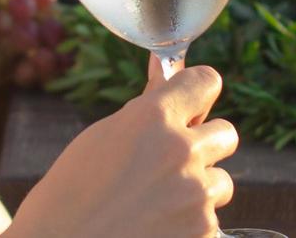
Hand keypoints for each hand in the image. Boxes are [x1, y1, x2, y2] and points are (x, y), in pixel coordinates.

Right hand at [5, 66, 237, 237]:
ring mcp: (195, 195)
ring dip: (199, 191)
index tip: (191, 104)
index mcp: (152, 117)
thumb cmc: (70, 193)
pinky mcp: (204, 233)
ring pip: (221, 182)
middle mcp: (181, 150)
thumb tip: (165, 73)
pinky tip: (157, 230)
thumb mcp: (103, 138)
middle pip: (226, 133)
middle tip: (173, 164)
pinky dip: (191, 226)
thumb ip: (145, 112)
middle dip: (205, 146)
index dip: (199, 92)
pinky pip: (212, 221)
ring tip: (157, 206)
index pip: (206, 81)